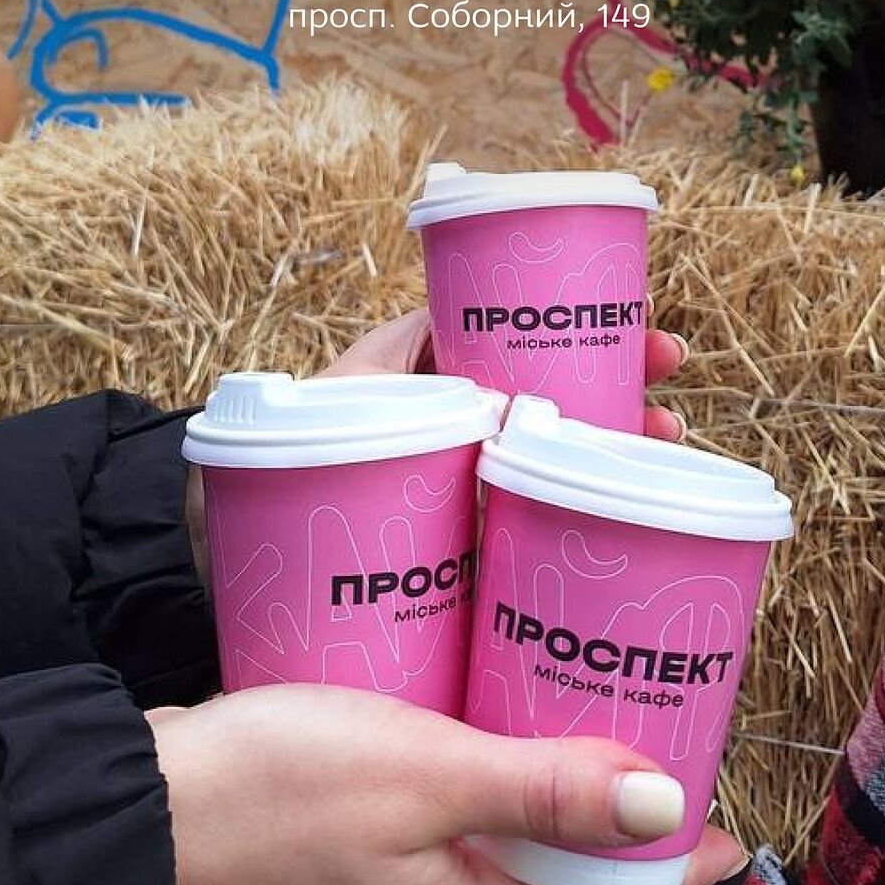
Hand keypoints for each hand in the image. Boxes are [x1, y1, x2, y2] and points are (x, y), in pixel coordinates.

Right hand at [150, 684, 744, 884]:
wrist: (143, 808)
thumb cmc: (279, 790)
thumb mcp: (424, 775)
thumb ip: (543, 791)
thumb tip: (662, 809)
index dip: (669, 862)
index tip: (728, 833)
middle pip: (555, 882)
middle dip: (612, 830)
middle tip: (660, 760)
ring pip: (501, 855)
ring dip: (547, 804)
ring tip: (585, 741)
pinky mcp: (352, 867)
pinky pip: (449, 835)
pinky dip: (484, 792)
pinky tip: (482, 737)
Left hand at [186, 309, 689, 582]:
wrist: (213, 543)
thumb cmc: (270, 452)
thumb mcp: (337, 396)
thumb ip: (396, 369)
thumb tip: (500, 390)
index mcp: (429, 375)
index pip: (527, 344)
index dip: (594, 340)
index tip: (654, 344)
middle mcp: (455, 426)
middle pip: (556, 403)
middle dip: (619, 400)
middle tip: (671, 412)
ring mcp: (456, 484)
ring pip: (549, 460)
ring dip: (609, 455)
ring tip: (661, 459)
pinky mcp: (449, 544)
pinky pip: (517, 523)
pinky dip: (567, 519)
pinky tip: (613, 534)